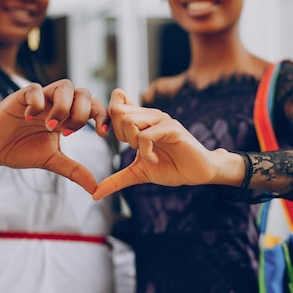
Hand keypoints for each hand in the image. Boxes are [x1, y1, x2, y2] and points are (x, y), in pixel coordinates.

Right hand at [0, 79, 108, 193]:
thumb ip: (74, 170)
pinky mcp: (20, 97)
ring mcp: (40, 99)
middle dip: (81, 112)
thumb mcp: (51, 161)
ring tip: (51, 127)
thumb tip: (95, 188)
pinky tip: (30, 118)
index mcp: (67, 116)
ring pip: (64, 86)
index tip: (100, 134)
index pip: (92, 106)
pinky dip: (38, 103)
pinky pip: (35, 89)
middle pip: (83, 92)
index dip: (101, 116)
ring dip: (63, 106)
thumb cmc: (20, 150)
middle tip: (68, 132)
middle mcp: (56, 104)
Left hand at [92, 88, 225, 199]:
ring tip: (145, 154)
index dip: (108, 117)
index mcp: (141, 119)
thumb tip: (94, 194)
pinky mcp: (172, 129)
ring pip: (128, 120)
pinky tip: (153, 160)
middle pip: (117, 111)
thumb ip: (117, 179)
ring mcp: (161, 119)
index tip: (114, 138)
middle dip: (118, 133)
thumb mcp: (138, 173)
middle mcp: (150, 114)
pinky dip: (145, 152)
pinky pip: (145, 135)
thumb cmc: (171, 167)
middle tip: (132, 148)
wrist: (198, 172)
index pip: (117, 98)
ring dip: (132, 141)